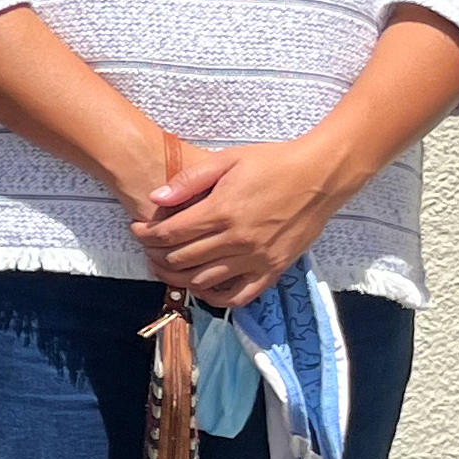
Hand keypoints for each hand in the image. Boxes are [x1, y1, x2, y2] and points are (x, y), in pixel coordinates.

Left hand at [134, 134, 346, 307]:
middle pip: (181, 260)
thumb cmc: (273, 163)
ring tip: (168, 267)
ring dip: (178, 278)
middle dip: (156, 255)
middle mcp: (237, 240)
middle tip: (148, 248)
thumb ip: (189, 181)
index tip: (138, 230)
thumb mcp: (228, 160)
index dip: (146, 235)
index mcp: (222, 211)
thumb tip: (156, 198)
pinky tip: (203, 288)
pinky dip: (215, 297)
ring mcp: (256, 259)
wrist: (321, 175)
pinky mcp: (273, 270)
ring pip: (203, 281)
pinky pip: (238, 297)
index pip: (170, 234)